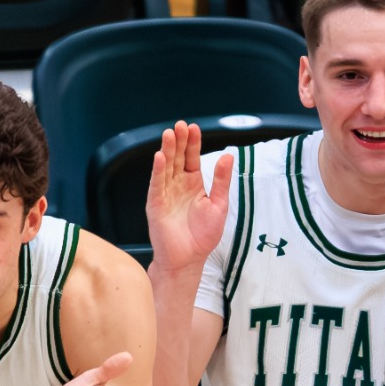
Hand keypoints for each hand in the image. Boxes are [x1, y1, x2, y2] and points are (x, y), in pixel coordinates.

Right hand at [145, 122, 232, 273]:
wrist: (189, 260)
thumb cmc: (203, 236)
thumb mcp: (219, 205)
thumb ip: (221, 181)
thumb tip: (228, 156)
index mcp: (194, 184)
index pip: (192, 157)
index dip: (193, 143)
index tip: (194, 127)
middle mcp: (178, 185)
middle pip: (177, 158)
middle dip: (179, 141)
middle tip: (180, 125)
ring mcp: (165, 194)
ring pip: (166, 167)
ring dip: (167, 150)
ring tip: (169, 134)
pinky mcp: (156, 205)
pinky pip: (157, 185)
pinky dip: (158, 171)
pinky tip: (160, 157)